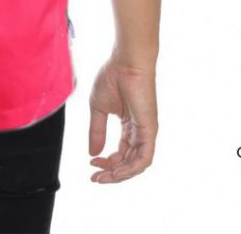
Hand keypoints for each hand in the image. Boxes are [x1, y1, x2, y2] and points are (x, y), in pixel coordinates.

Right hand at [88, 55, 157, 182]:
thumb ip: (96, 131)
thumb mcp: (98, 108)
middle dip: (110, 173)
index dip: (106, 163)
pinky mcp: (149, 131)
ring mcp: (145, 132)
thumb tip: (92, 153)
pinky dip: (130, 169)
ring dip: (119, 175)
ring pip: (136, 165)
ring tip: (102, 177)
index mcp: (128, 126)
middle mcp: (138, 132)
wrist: (126, 63)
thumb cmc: (113, 77)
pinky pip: (143, 159)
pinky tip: (116, 172)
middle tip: (95, 178)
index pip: (120, 153)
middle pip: (127, 162)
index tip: (91, 165)